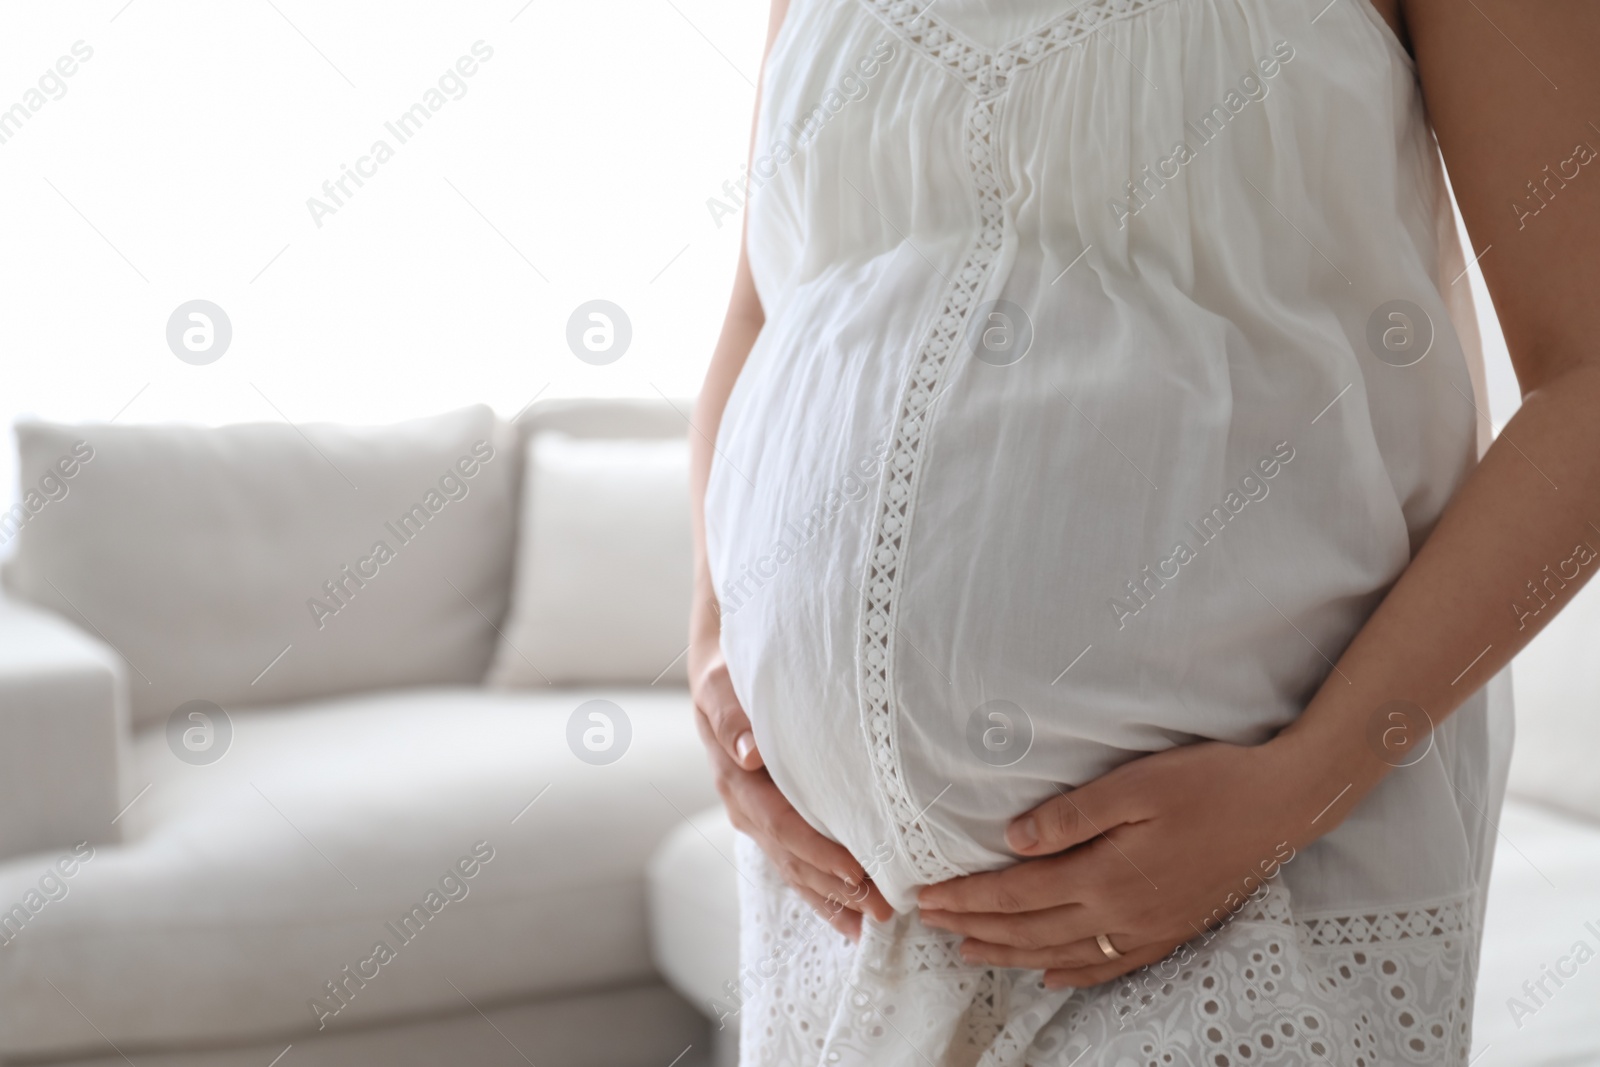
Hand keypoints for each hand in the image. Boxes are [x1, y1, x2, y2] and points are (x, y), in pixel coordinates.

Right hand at [690, 638, 893, 938]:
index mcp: (735, 779)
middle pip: (792, 858)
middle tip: (882, 910)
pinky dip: (821, 891)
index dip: (817, 853)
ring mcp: (756, 817)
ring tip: (872, 924)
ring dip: (832, 898)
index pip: (780, 825)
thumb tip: (748, 752)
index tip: (856, 872)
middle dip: (835, 887)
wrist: (719, 673)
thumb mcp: (721, 685)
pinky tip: (848, 916)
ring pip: (794, 868)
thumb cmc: (729, 673)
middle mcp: (743, 806)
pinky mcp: (769, 820)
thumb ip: (731, 715)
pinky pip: (794, 862)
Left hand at [916, 738, 1326, 986]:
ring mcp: (1149, 929)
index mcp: (1105, 876)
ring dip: (1010, 955)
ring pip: (1062, 955)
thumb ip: (1071, 816)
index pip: (1015, 895)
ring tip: (970, 953)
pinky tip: (1051, 978)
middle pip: (1029, 931)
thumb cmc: (1210, 782)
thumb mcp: (1134, 785)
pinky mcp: (1173, 930)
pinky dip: (1072, 975)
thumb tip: (1012, 840)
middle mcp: (1121, 914)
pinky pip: (1110, 967)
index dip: (967, 898)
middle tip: (929, 924)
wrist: (1286, 805)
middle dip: (974, 928)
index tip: (925, 897)